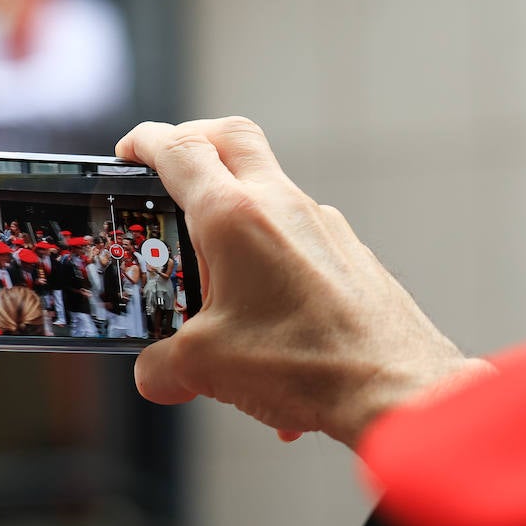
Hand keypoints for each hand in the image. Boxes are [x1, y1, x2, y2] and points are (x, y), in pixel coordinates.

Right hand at [115, 117, 492, 448]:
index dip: (144, 142)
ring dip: (235, 218)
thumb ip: (163, 366)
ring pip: (269, 193)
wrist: (397, 389)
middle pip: (231, 137)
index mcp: (235, 217)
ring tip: (215, 286)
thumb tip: (155, 373)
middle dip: (193, 141)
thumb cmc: (307, 364)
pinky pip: (299, 245)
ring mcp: (323, 226)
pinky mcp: (350, 255)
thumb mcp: (206, 367)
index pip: (178, 149)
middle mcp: (282, 206)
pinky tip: (266, 336)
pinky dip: (271, 271)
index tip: (128, 151)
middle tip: (170, 168)